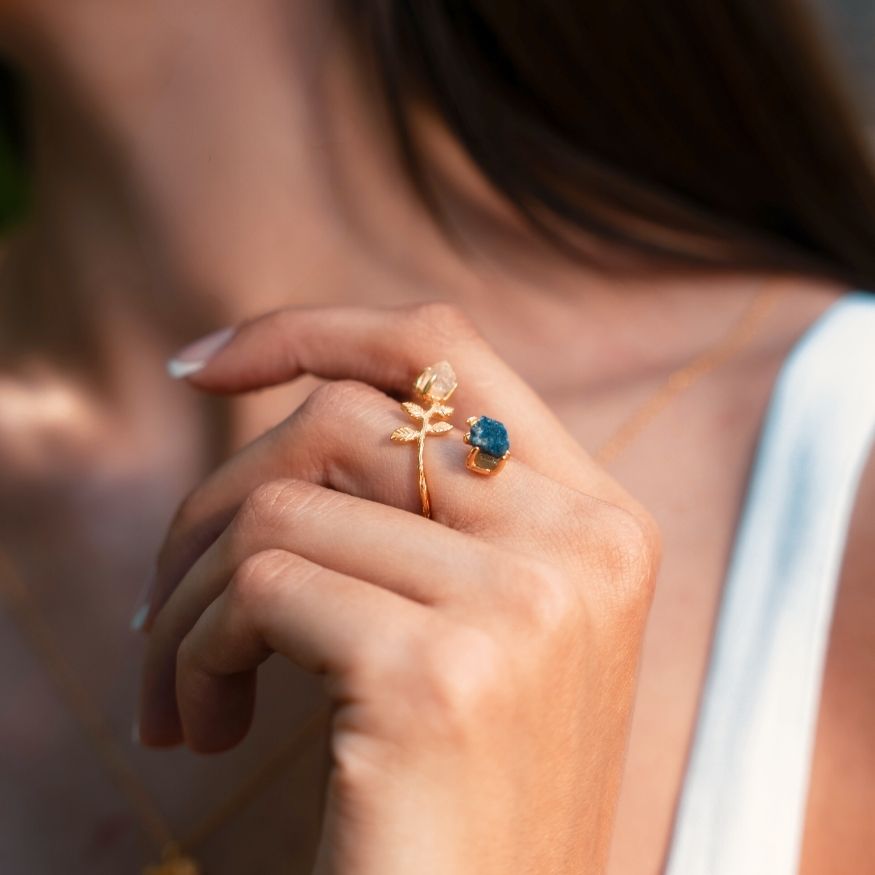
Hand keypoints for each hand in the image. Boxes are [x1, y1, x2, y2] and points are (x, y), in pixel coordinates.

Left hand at [137, 303, 659, 874]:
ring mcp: (520, 604)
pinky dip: (195, 650)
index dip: (317, 330)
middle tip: (165, 600)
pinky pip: (258, 589)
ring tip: (186, 683)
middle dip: (216, 499)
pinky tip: (207, 726)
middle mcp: (579, 544)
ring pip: (282, 505)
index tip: (206, 363)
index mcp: (597, 519)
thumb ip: (430, 510)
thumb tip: (293, 402)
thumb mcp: (488, 625)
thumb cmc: (466, 789)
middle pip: (341, 421)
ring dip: (192, 594)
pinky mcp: (437, 675)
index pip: (446, 348)